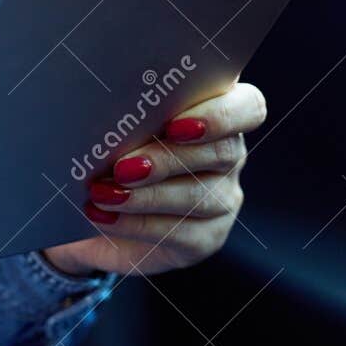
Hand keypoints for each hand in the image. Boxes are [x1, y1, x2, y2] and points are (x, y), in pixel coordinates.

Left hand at [42, 83, 265, 277]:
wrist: (97, 217)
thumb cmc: (111, 155)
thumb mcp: (119, 128)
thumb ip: (129, 115)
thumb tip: (106, 111)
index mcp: (217, 112)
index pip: (248, 108)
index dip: (219, 116)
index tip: (174, 125)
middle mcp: (229, 155)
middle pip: (222, 152)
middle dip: (168, 159)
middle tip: (123, 167)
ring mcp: (224, 198)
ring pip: (199, 195)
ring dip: (146, 195)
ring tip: (103, 193)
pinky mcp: (207, 237)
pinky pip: (180, 233)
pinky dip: (135, 224)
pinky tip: (103, 216)